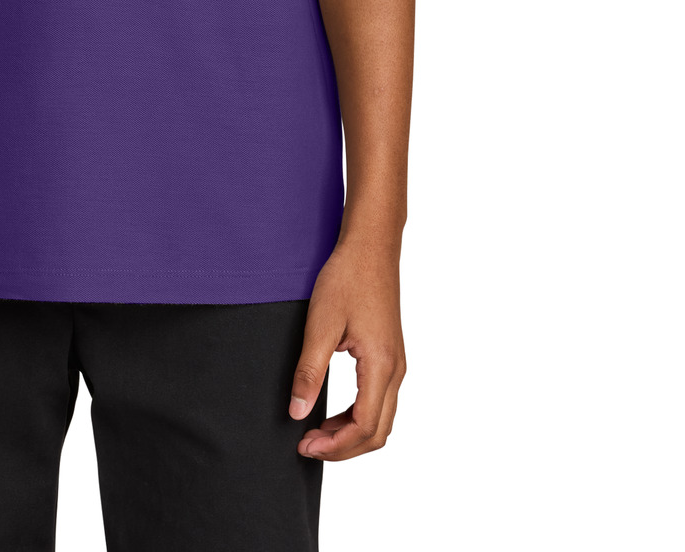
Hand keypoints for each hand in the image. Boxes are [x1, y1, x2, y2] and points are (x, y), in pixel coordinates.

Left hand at [288, 237, 405, 459]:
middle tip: (308, 445)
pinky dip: (358, 416)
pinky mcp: (390, 355)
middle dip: (343, 447)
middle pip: (378, 432)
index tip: (304, 445)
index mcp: (381, 365)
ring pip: (381, 419)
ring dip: (351, 434)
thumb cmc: (347, 278)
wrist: (371, 246)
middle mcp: (396, 370)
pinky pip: (380, 400)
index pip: (364, 427)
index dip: (334, 445)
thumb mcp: (321, 324)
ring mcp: (396, 363)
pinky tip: (333, 411)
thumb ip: (309, 371)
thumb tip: (297, 412)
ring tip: (316, 432)